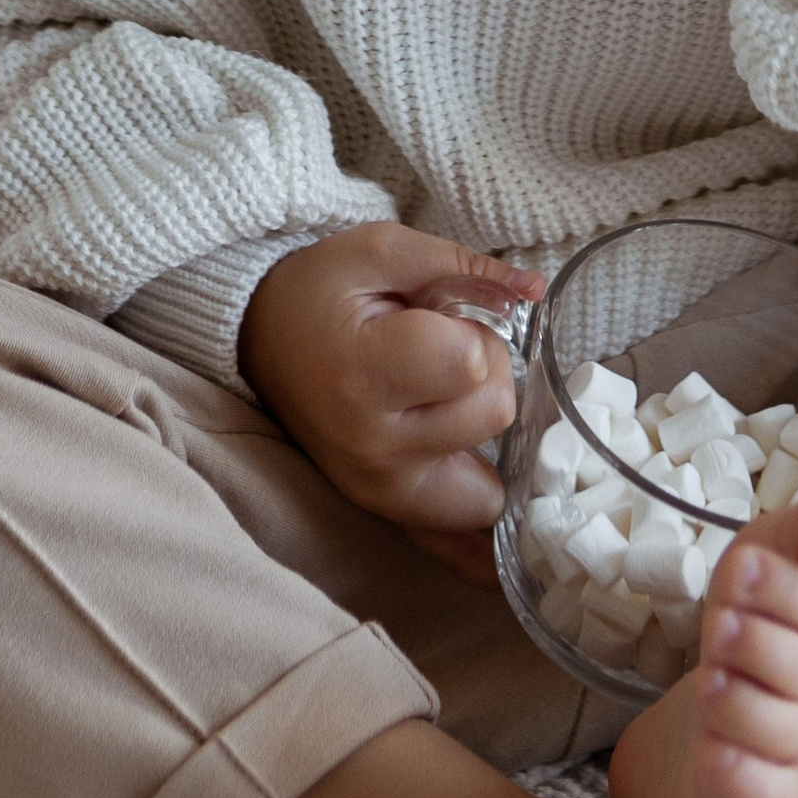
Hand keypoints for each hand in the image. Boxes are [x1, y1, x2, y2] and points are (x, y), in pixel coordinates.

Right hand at [239, 221, 544, 583]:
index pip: (471, 363)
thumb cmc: (321, 291)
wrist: (260, 341)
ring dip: (487, 439)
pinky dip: (481, 533)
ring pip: (492, 485)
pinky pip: (457, 546)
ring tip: (447, 402)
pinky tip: (497, 522)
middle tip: (445, 353)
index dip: (476, 331)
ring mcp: (379, 490)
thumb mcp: (381, 251)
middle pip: (494, 415)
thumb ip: (463, 266)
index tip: (445, 316)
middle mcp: (372, 446)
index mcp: (365, 372)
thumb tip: (536, 288)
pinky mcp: (386, 512)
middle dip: (488, 374)